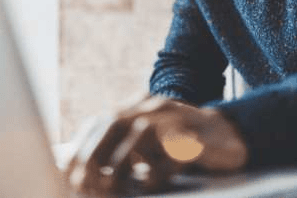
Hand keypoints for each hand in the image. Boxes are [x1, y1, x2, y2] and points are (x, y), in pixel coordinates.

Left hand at [65, 96, 247, 195]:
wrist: (230, 136)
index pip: (99, 123)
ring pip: (142, 133)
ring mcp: (177, 118)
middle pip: (115, 122)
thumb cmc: (180, 146)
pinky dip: (157, 172)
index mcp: (137, 107)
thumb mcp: (146, 143)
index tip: (66, 176)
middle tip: (84, 185)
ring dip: (122, 164)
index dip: (80, 148)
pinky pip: (172, 152)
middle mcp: (154, 107)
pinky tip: (149, 187)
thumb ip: (117, 149)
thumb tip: (78, 172)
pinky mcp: (198, 138)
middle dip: (94, 155)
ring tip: (113, 189)